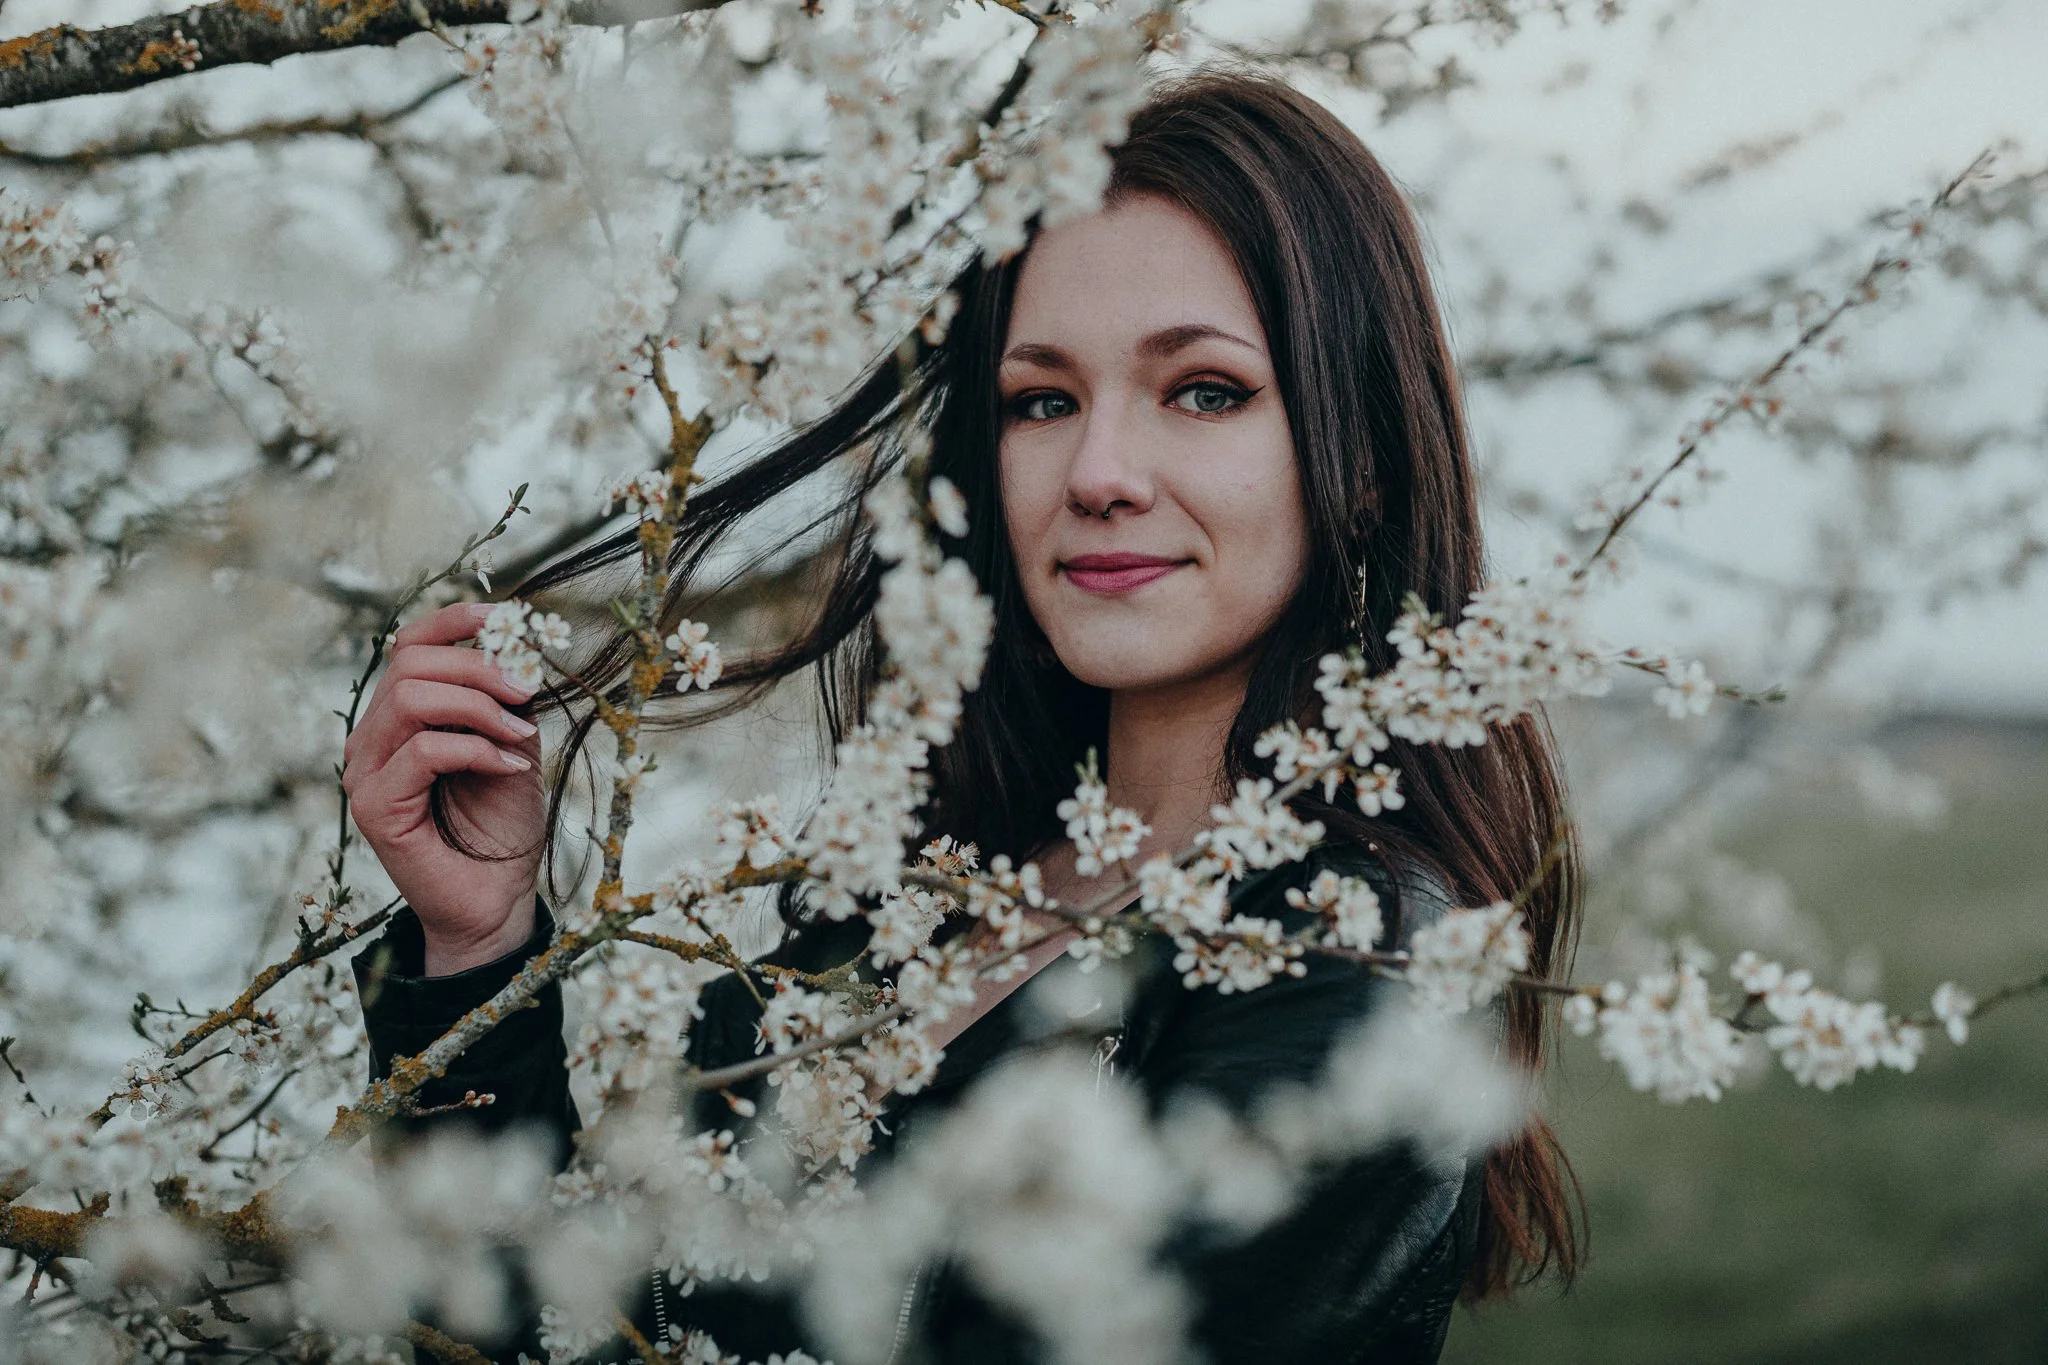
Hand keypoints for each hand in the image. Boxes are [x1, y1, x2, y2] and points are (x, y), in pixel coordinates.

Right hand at [342, 602, 547, 975]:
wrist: (495, 901)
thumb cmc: (501, 827)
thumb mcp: (511, 746)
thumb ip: (504, 699)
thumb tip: (517, 646)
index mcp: (397, 717)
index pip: (408, 644)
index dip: (456, 620)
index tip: (511, 619)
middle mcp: (371, 739)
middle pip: (410, 664)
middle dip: (479, 667)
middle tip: (529, 692)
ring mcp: (365, 773)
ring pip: (411, 699)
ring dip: (480, 707)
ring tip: (520, 735)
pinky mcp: (375, 807)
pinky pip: (425, 750)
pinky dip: (477, 750)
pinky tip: (510, 768)